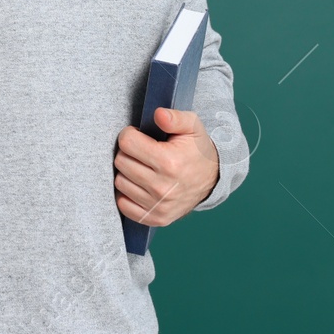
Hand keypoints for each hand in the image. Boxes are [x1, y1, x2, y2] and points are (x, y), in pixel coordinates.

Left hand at [113, 106, 219, 227]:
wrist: (213, 179)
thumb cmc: (197, 150)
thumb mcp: (192, 126)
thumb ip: (175, 117)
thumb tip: (158, 114)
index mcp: (169, 162)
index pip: (127, 143)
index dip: (130, 134)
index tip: (139, 136)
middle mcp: (162, 187)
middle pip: (121, 162)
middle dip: (128, 153)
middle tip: (142, 152)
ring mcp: (159, 206)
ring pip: (120, 183)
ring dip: (127, 173)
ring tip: (143, 167)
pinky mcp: (156, 219)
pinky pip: (124, 205)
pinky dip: (128, 194)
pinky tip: (140, 185)